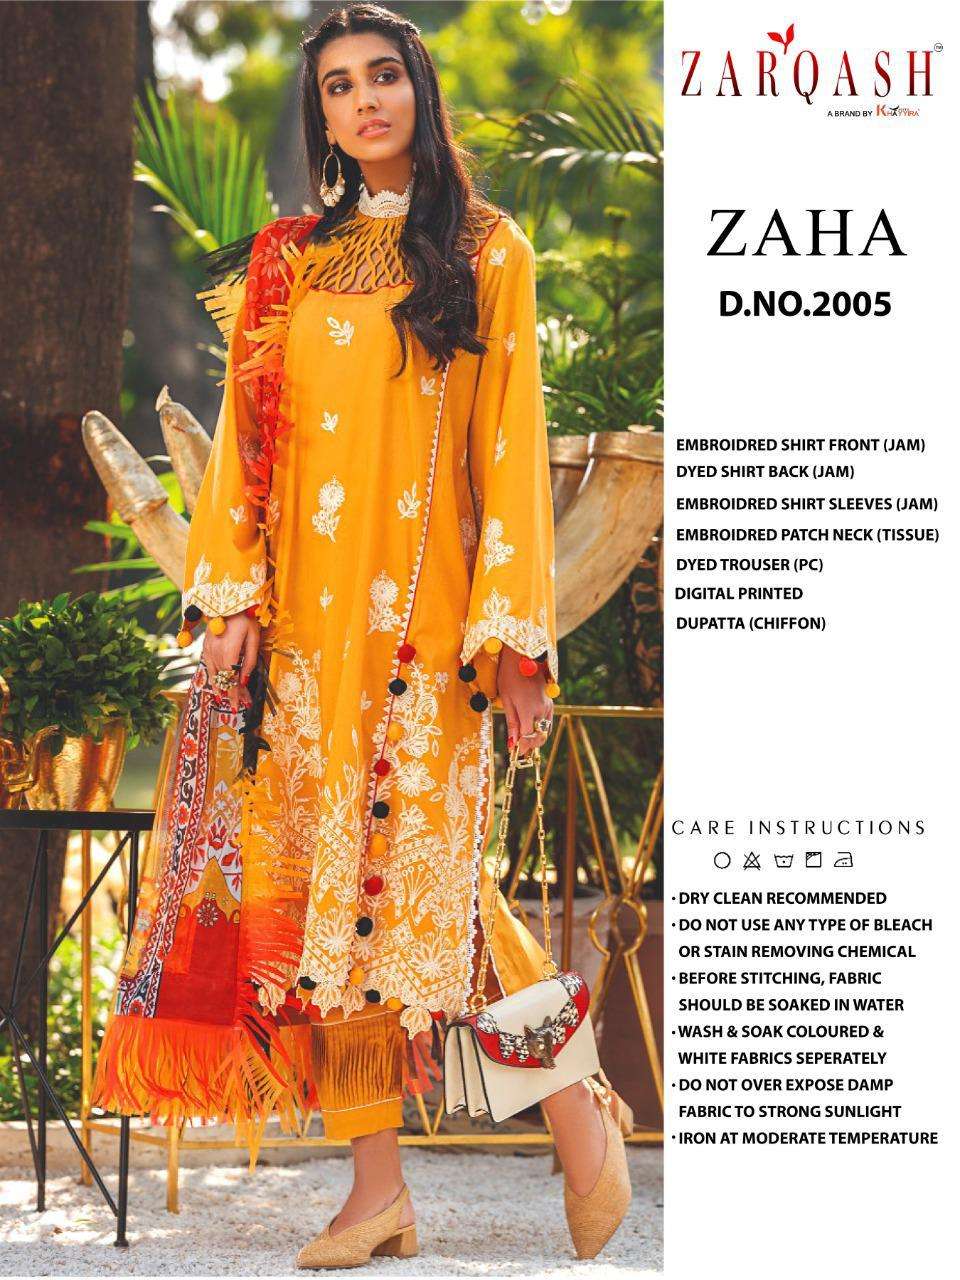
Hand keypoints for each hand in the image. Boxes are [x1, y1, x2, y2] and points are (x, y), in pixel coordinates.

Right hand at [201, 613, 259, 712]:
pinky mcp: (205, 647)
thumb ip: (250, 661)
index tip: (238, 706)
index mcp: (229, 652)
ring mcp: (208, 650)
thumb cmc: (246, 620)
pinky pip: (209, 667)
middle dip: (231, 694)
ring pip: (214, 675)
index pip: (232, 679)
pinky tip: (218, 687)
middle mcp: (216, 653)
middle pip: (223, 680)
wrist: (229, 603)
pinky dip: (214, 678)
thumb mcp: (254, 639)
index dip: (235, 694)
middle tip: (238, 706)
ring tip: (229, 700)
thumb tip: (244, 681)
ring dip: (222, 689)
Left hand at [496, 643, 553, 758]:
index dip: (521, 747)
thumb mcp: (506, 700)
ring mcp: (548, 706)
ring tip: (523, 742)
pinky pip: (547, 722)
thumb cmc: (509, 676)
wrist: (522, 657)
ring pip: (545, 731)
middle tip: (518, 751)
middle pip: (539, 737)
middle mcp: (542, 710)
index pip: (528, 737)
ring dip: (536, 739)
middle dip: (530, 746)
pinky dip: (540, 729)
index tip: (513, 753)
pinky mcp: (550, 703)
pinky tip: (530, 729)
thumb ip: (512, 723)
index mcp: (529, 710)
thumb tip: (512, 743)